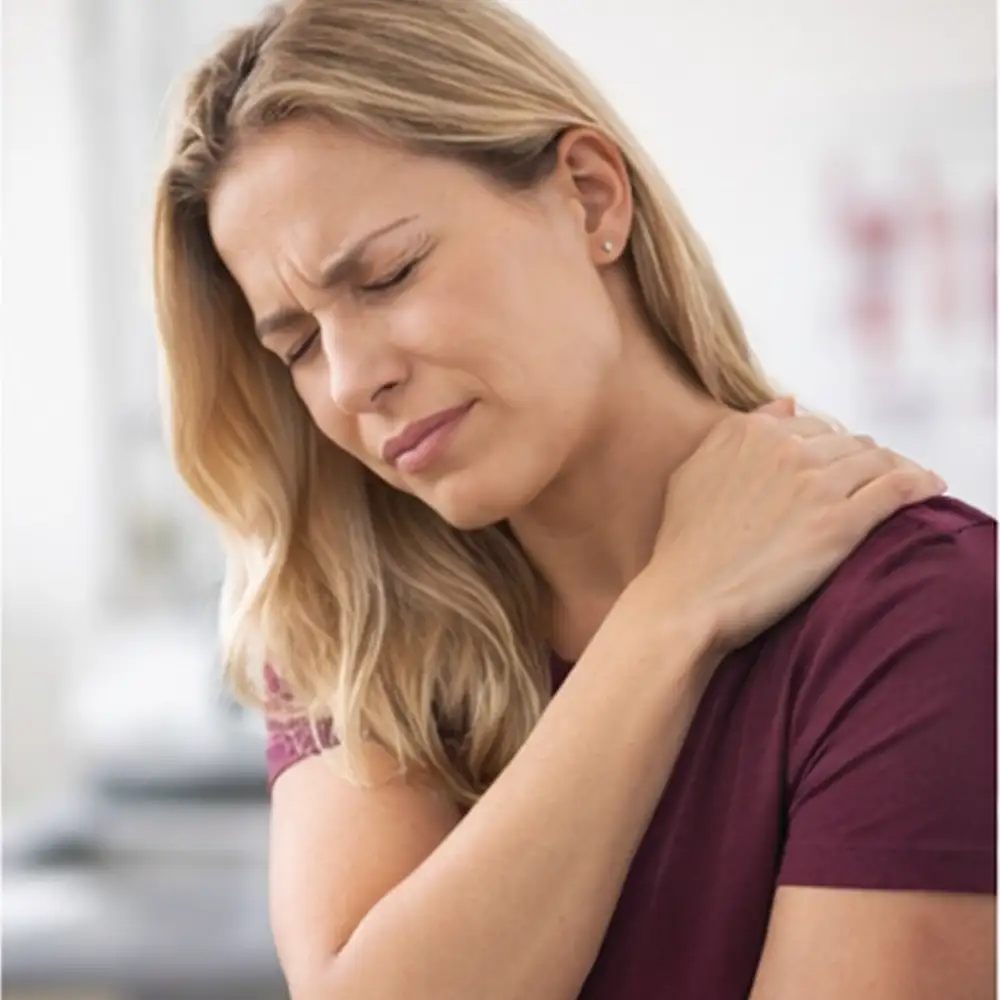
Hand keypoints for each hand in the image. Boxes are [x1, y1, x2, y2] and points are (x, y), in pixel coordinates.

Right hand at [632, 398, 945, 655]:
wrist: (685, 600)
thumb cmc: (683, 545)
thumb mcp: (694, 472)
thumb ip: (737, 431)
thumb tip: (789, 402)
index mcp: (748, 432)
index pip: (812, 425)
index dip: (830, 447)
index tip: (841, 468)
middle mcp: (783, 449)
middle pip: (848, 441)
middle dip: (863, 459)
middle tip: (873, 483)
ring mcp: (812, 484)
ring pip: (876, 460)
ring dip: (896, 468)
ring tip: (910, 484)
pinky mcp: (838, 524)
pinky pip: (896, 489)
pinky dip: (920, 484)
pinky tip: (932, 488)